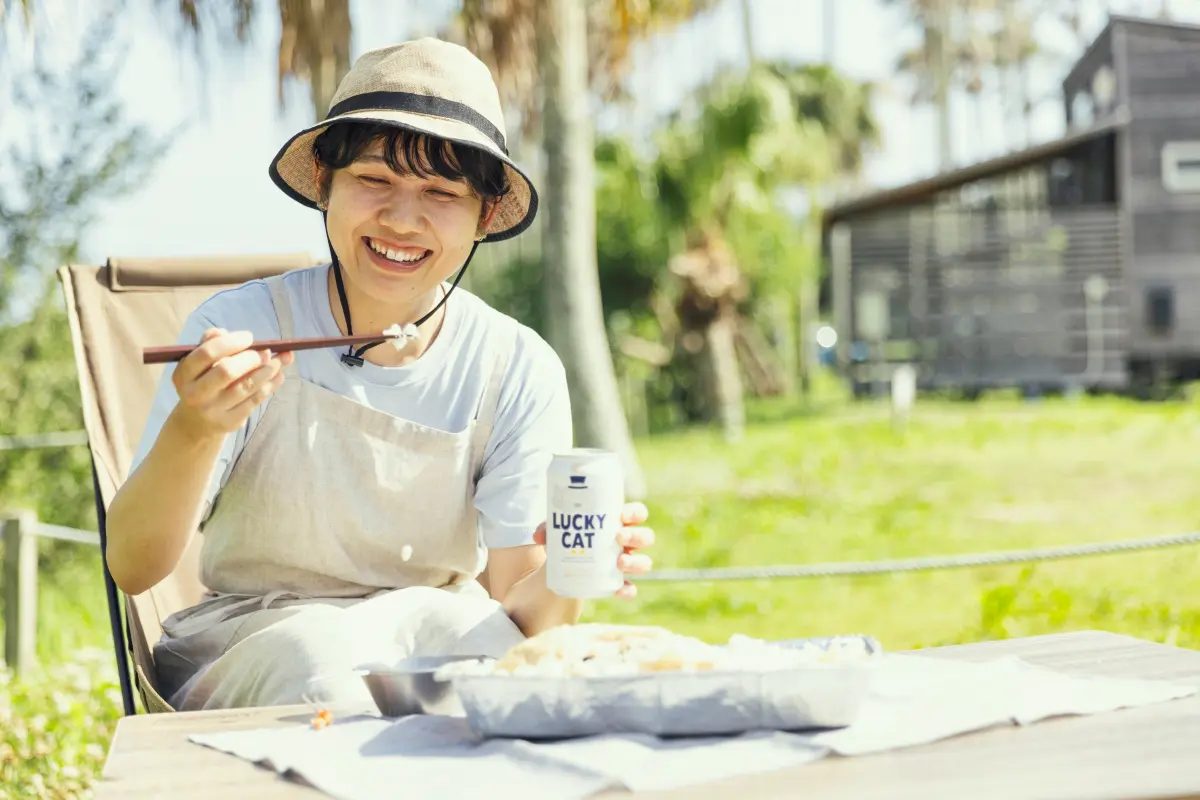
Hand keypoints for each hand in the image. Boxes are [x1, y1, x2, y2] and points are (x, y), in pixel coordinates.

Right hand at [170, 327, 293, 438]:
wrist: (197, 423)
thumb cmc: (202, 383)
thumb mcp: (198, 364)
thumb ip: (210, 343)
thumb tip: (224, 332)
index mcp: (184, 374)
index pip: (207, 353)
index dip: (231, 342)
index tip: (249, 337)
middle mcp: (195, 393)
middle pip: (227, 371)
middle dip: (252, 358)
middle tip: (266, 352)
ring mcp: (213, 410)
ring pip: (246, 386)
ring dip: (268, 371)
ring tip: (280, 360)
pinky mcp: (229, 422)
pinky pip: (254, 400)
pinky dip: (270, 385)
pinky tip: (278, 376)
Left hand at [533, 502, 654, 598]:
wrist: (565, 566)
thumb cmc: (569, 538)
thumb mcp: (559, 530)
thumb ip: (549, 528)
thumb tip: (538, 535)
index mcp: (618, 523)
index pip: (637, 513)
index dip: (636, 513)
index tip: (622, 516)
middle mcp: (627, 543)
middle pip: (646, 537)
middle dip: (636, 536)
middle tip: (618, 537)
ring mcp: (625, 563)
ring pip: (644, 562)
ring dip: (636, 562)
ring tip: (619, 562)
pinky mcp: (619, 584)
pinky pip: (631, 589)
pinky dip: (628, 590)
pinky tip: (620, 590)